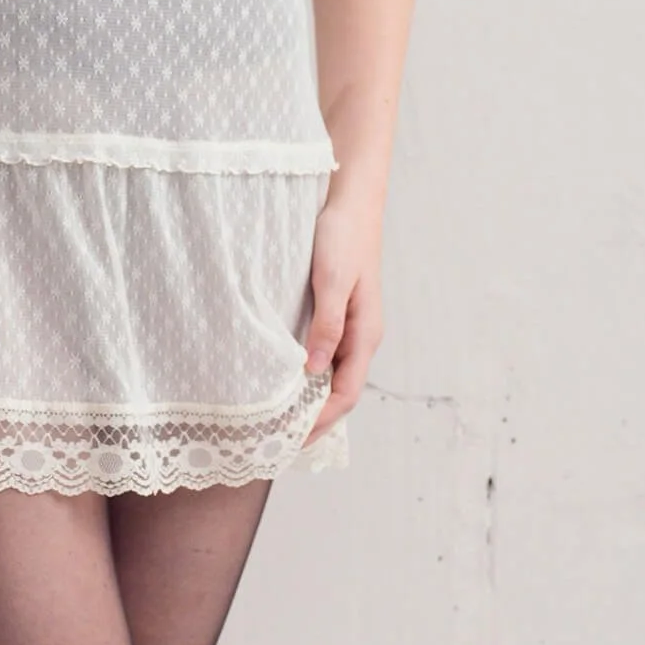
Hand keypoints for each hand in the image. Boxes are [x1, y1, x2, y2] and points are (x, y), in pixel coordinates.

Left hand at [302, 189, 383, 443]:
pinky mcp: (338, 316)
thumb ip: (327, 325)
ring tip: (279, 421)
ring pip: (332, 377)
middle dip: (315, 421)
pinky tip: (285, 381)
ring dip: (310, 402)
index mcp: (365, 334)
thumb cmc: (342, 237)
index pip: (346, 394)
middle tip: (280, 443)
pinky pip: (325, 358)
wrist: (351, 202)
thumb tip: (314, 370)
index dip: (322, 422)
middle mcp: (361, 337)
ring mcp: (351, 328)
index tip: (292, 440)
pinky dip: (308, 378)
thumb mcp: (331, 280)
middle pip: (340, 393)